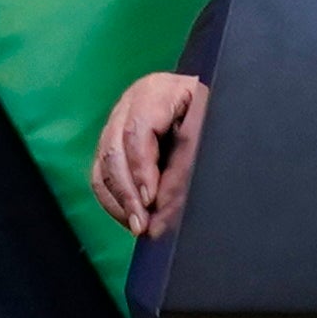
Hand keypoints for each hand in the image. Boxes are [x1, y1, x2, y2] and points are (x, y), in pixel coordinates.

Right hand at [95, 70, 211, 235]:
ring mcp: (119, 121)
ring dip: (118, 199)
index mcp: (157, 90)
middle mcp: (131, 103)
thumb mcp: (206, 137)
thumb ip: (183, 170)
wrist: (211, 110)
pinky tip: (129, 217)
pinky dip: (113, 199)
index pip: (138, 129)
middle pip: (114, 147)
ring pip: (104, 163)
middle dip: (126, 191)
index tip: (150, 200)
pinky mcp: (114, 143)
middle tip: (142, 224)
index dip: (141, 167)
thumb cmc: (215, 119)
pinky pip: (101, 173)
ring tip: (137, 226)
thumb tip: (159, 214)